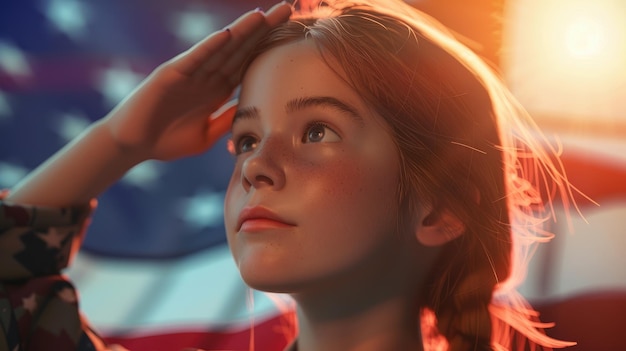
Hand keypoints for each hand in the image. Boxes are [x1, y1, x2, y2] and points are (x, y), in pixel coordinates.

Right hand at [103, 2, 291, 160]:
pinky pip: (194, 59)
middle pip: (240, 48)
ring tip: (263, 14)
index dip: (268, 46)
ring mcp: (189, 72)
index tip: (293, 33)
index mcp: (216, 89)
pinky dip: (210, 47)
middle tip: (288, 8)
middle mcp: (206, 76)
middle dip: (264, 29)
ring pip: (220, 48)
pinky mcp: (170, 74)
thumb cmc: (167, 141)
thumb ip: (227, 120)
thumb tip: (251, 113)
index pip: (247, 62)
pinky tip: (227, 34)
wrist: (133, 147)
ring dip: (241, 31)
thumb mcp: (207, 134)